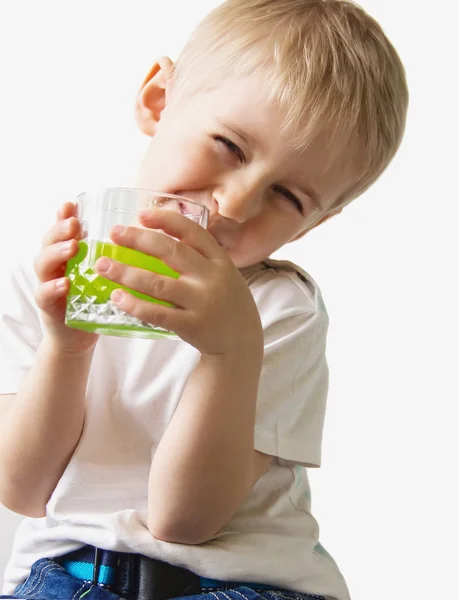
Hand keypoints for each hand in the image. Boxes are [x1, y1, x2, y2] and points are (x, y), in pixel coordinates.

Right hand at [33, 202, 98, 354]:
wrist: (79, 337)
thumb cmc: (96, 301)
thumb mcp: (104, 275)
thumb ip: (113, 257)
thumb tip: (144, 236)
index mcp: (69, 255)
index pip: (64, 230)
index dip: (65, 216)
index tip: (72, 204)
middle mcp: (56, 265)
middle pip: (50, 241)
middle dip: (61, 229)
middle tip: (74, 223)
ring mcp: (48, 284)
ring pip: (44, 263)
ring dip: (57, 252)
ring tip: (72, 246)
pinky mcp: (49, 307)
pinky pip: (45, 294)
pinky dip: (54, 287)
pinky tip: (65, 283)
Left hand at [94, 209, 263, 358]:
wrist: (241, 341)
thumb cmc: (226, 302)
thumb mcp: (223, 273)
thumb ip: (198, 257)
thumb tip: (156, 237)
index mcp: (219, 259)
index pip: (192, 231)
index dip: (165, 219)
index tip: (140, 214)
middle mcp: (212, 277)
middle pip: (170, 251)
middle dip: (138, 239)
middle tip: (114, 233)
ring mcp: (202, 302)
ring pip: (157, 283)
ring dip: (126, 272)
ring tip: (102, 265)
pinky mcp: (191, 325)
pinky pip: (157, 313)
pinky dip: (134, 304)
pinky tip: (117, 297)